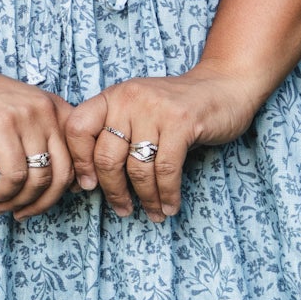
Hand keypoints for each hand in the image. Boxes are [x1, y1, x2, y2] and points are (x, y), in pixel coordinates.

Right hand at [0, 54, 75, 221]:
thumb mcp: (16, 109)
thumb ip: (38, 133)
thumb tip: (55, 179)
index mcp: (54, 106)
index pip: (79, 155)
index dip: (69, 185)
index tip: (49, 200)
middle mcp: (45, 110)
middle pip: (64, 172)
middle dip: (45, 202)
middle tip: (25, 213)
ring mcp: (24, 118)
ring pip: (40, 179)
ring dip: (21, 202)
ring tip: (3, 207)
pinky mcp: (0, 128)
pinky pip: (14, 176)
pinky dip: (5, 194)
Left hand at [64, 65, 266, 221]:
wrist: (223, 86)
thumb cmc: (175, 108)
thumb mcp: (137, 111)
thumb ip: (114, 136)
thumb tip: (86, 182)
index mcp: (112, 96)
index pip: (77, 128)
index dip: (79, 162)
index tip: (88, 186)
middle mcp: (129, 98)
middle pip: (106, 156)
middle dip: (113, 191)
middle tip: (123, 209)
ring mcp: (155, 109)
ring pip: (138, 168)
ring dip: (145, 198)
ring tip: (153, 212)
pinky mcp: (182, 122)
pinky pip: (166, 170)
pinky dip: (167, 194)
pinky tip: (169, 206)